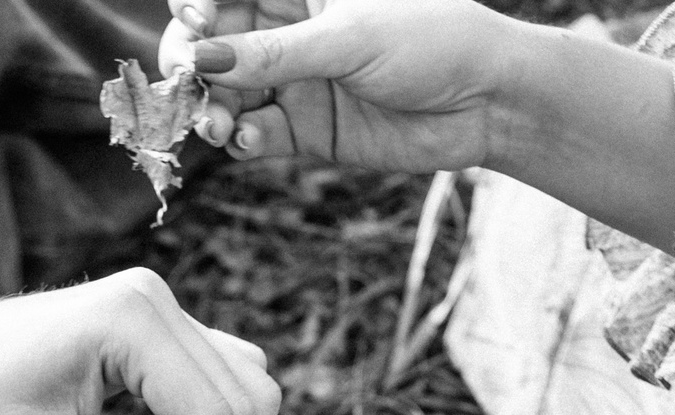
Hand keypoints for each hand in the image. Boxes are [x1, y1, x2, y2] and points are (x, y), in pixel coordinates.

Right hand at [161, 0, 519, 172]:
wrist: (488, 99)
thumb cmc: (430, 39)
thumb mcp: (348, 38)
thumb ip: (274, 53)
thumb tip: (201, 56)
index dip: (198, 5)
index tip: (195, 23)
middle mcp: (290, 32)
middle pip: (214, 44)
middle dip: (193, 65)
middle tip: (186, 88)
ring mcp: (296, 82)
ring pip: (229, 94)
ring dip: (213, 110)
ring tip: (218, 127)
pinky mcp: (307, 130)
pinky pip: (257, 135)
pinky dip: (245, 140)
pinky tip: (250, 142)